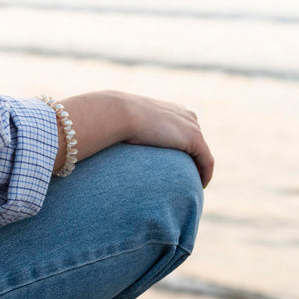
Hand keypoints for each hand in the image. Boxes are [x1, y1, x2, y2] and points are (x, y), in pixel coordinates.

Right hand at [56, 91, 213, 186]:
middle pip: (195, 140)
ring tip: (193, 188)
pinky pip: (206, 161)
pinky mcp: (194, 140)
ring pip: (202, 152)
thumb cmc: (107, 119)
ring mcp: (191, 126)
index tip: (174, 165)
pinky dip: (205, 174)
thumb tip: (92, 142)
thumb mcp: (110, 124)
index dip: (180, 147)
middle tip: (186, 179)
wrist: (116, 113)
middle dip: (193, 159)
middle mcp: (184, 115)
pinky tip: (199, 189)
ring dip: (199, 169)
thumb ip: (109, 132)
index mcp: (167, 109)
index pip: (182, 128)